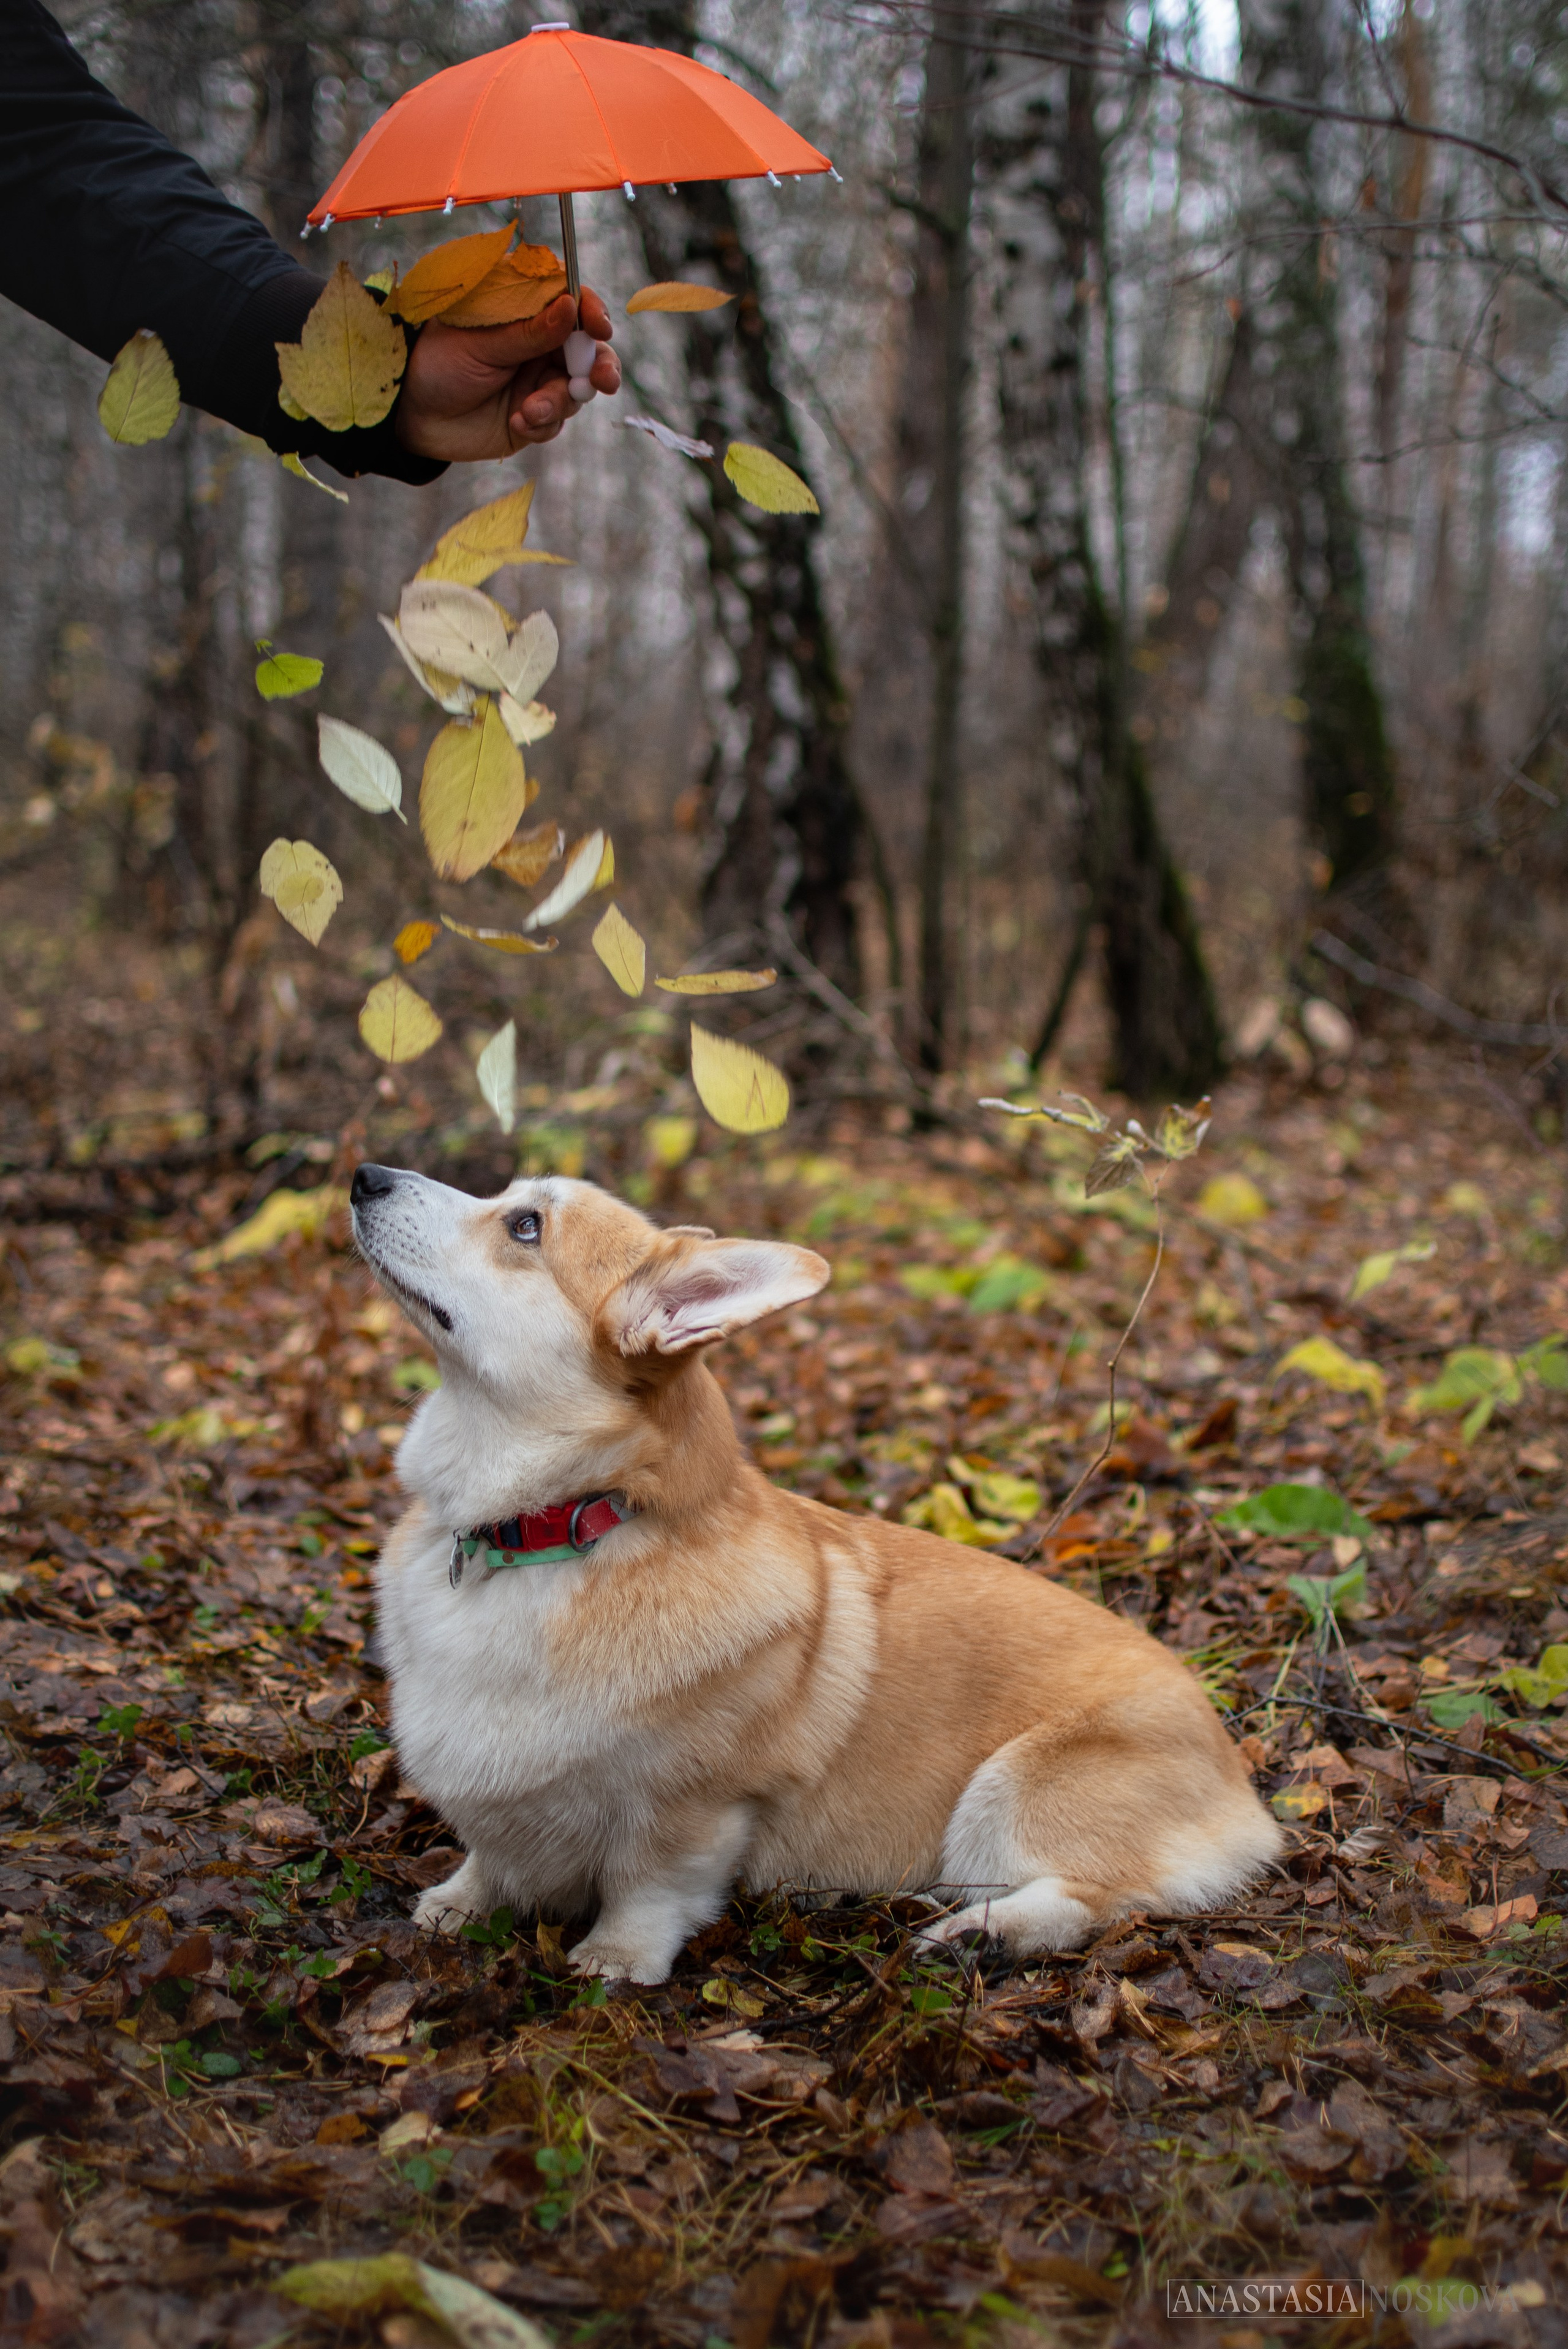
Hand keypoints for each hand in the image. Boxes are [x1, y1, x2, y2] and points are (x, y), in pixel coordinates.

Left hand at [394, 287, 619, 460]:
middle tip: (603, 380)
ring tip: (528, 411)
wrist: (413, 417)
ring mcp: (538, 380)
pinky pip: (557, 420)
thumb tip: (570, 307)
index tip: (599, 326)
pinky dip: (542, 423)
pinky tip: (516, 422)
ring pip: (576, 390)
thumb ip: (528, 332)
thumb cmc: (438, 363)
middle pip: (588, 349)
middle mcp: (538, 343)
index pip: (569, 300)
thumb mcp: (481, 344)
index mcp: (523, 311)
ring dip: (558, 401)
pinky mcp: (535, 415)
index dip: (591, 311)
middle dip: (600, 365)